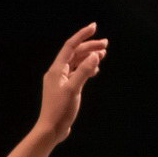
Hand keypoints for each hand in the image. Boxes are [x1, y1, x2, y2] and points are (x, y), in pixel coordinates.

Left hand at [36, 23, 105, 142]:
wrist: (51, 129)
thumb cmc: (60, 110)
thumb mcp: (74, 89)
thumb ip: (84, 71)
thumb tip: (95, 55)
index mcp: (56, 70)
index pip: (70, 47)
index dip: (82, 36)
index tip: (94, 26)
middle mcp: (57, 73)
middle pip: (74, 54)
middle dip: (89, 47)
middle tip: (106, 44)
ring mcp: (60, 81)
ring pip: (76, 63)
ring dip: (89, 57)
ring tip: (103, 54)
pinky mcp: (65, 89)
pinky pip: (76, 73)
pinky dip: (86, 69)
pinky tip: (95, 70)